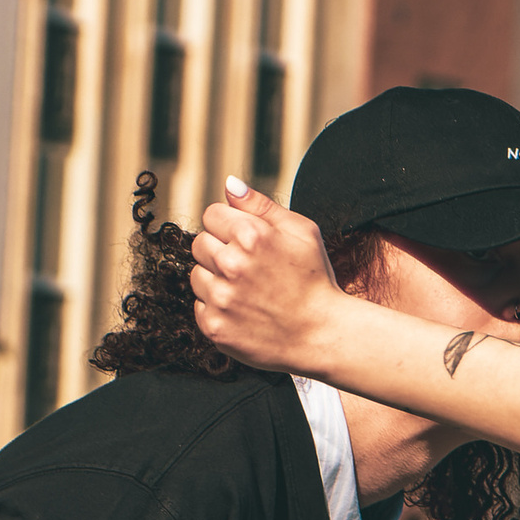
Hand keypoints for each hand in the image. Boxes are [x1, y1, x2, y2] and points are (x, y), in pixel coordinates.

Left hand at [191, 179, 348, 373]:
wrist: (322, 335)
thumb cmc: (315, 280)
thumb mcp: (302, 232)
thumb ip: (261, 205)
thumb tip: (229, 184)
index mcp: (252, 235)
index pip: (211, 214)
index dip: (229, 225)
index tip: (247, 242)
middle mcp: (231, 264)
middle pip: (199, 243)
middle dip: (220, 251)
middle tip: (249, 268)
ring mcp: (221, 298)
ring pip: (197, 275)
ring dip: (216, 280)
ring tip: (248, 292)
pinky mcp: (214, 326)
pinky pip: (200, 306)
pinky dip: (218, 309)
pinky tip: (244, 312)